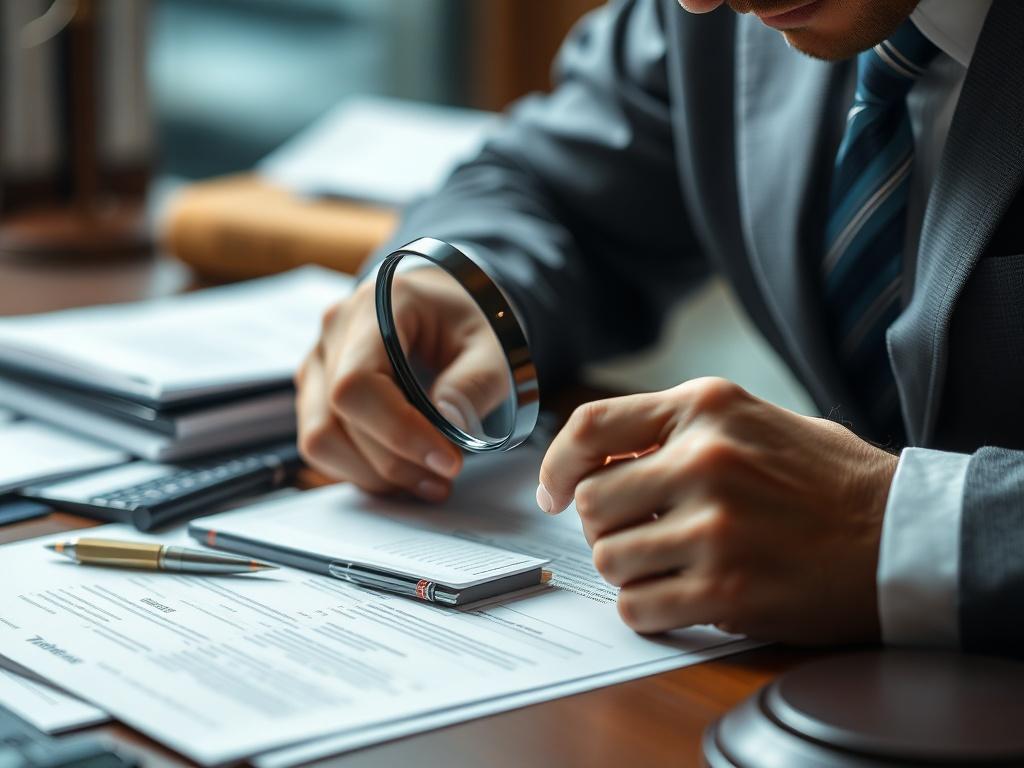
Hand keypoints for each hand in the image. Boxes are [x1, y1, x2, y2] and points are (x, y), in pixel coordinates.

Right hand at [296, 267, 507, 500]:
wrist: (443, 307)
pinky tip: (404, 470)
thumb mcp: (493, 344)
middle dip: (397, 462)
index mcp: (376, 308)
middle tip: (447, 476)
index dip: (398, 432)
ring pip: (320, 440)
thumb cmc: (465, 321)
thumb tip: (450, 425)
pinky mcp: (316, 394)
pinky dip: (362, 470)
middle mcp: (334, 333)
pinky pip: (323, 446)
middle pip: (340, 417)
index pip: (358, 383)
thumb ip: (477, 382)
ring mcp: (318, 363)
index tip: (447, 461)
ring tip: (426, 480)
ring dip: (375, 474)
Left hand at [537, 378, 898, 643]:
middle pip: (590, 500)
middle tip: (633, 533)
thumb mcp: (752, 420)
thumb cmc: (827, 479)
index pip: (590, 427)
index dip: (557, 464)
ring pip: (609, 558)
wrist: (903, 536)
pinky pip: (638, 607)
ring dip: (627, 568)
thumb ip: (676, 431)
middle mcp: (704, 460)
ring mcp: (714, 526)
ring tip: (667, 564)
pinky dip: (646, 608)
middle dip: (602, 524)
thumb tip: (598, 459)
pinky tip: (678, 597)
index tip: (553, 492)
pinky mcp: (727, 589)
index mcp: (706, 407)